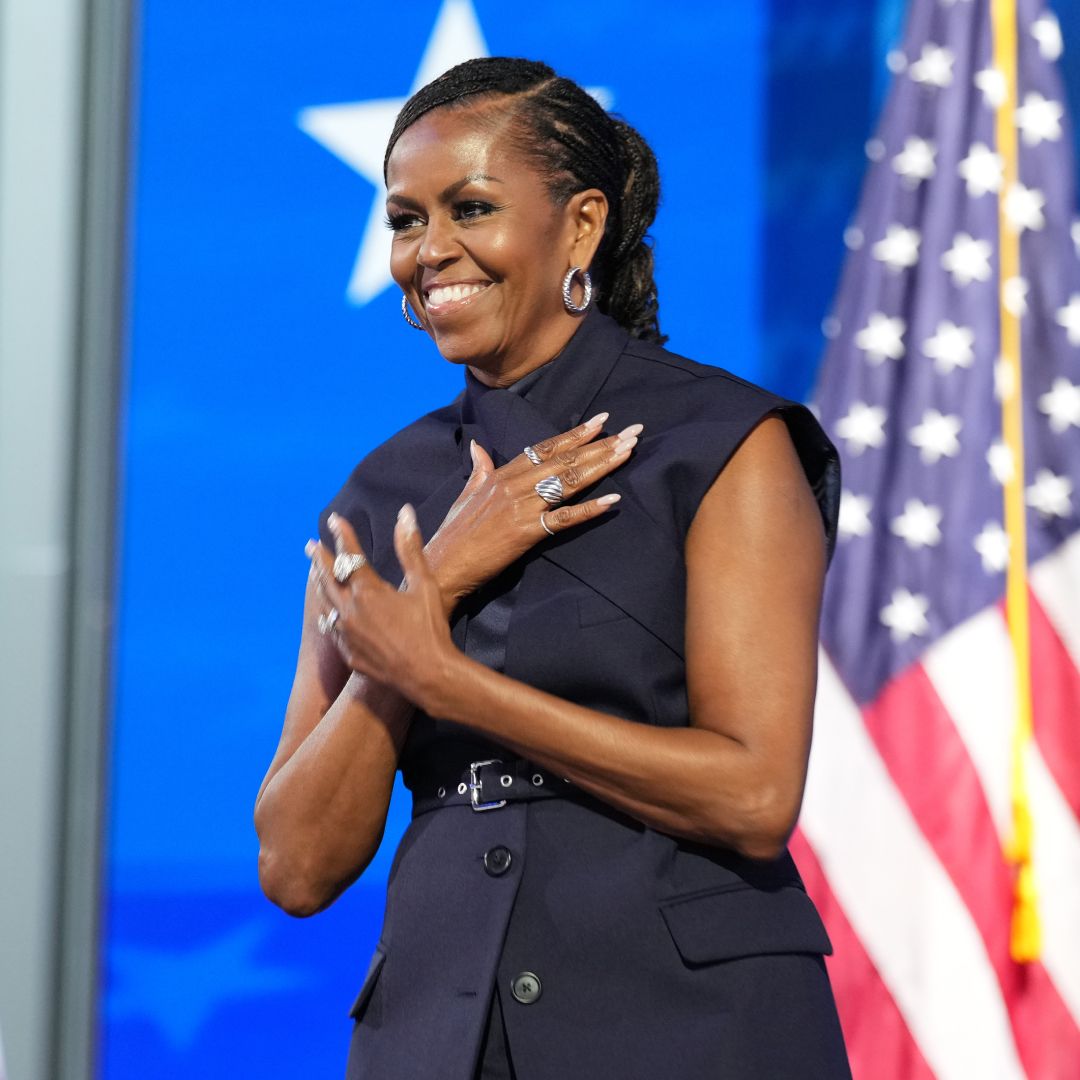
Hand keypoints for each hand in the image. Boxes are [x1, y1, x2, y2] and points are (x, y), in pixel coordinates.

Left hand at [306, 506, 455, 705]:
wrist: (427, 675)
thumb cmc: (430, 629)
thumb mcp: (424, 585)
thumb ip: (410, 549)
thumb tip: (404, 514)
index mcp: (368, 591)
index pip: (350, 554)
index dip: (342, 534)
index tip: (334, 520)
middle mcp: (350, 610)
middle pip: (327, 577)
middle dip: (319, 558)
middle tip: (310, 545)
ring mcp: (346, 634)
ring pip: (325, 603)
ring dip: (319, 585)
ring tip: (314, 573)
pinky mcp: (348, 654)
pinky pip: (331, 629)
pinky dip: (327, 615)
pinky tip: (327, 613)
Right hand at [426, 412, 641, 613]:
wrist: (443, 565)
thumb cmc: (455, 533)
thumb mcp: (466, 493)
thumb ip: (478, 469)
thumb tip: (478, 447)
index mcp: (501, 474)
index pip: (545, 447)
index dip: (575, 434)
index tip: (602, 420)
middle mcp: (514, 485)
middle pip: (564, 460)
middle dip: (601, 444)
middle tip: (632, 432)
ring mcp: (521, 507)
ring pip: (568, 481)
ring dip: (602, 465)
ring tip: (628, 452)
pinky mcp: (526, 532)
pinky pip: (564, 519)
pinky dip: (589, 509)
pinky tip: (613, 500)